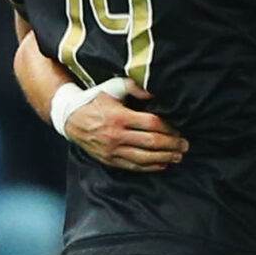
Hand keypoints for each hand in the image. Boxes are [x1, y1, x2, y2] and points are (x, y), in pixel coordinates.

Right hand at [66, 85, 186, 171]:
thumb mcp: (113, 87)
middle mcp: (116, 136)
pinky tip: (161, 165)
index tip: (179, 129)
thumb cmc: (95, 100)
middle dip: (172, 145)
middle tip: (185, 145)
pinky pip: (133, 166)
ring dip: (164, 158)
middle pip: (151, 143)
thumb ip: (134, 87)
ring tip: (178, 156)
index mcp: (119, 117)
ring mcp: (112, 150)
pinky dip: (149, 167)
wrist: (70, 118)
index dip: (169, 128)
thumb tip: (154, 93)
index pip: (151, 124)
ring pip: (144, 158)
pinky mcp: (109, 160)